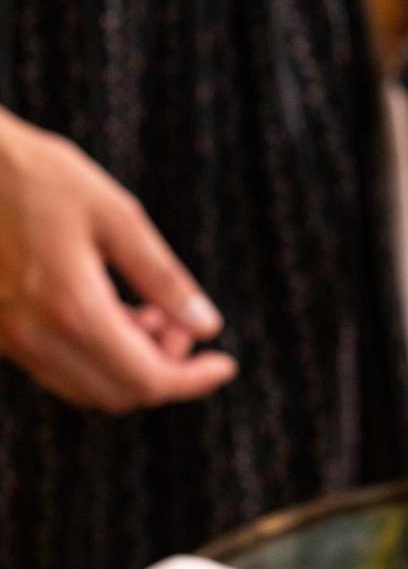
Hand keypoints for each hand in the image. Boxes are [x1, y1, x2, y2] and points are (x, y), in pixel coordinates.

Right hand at [0, 109, 236, 412]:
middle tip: (183, 323)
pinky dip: (99, 356)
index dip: (195, 380)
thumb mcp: (114, 214)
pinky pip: (60, 369)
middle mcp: (37, 337)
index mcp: (73, 308)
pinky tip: (115, 310)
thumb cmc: (34, 175)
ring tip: (152, 311)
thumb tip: (207, 326)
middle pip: (121, 394)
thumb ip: (164, 277)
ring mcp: (11, 340)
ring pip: (89, 388)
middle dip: (165, 369)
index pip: (148, 379)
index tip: (225, 364)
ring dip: (132, 365)